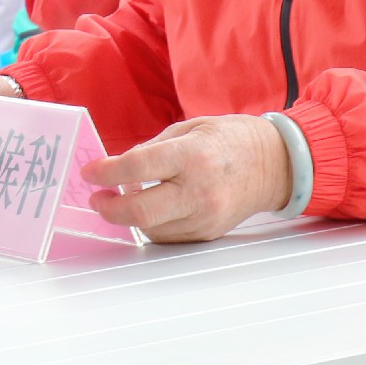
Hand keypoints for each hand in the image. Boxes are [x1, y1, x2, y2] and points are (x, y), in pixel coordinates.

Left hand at [82, 116, 292, 243]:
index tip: (89, 172)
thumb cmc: (232, 140)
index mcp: (192, 156)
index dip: (106, 171)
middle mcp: (198, 190)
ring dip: (129, 217)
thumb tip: (121, 167)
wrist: (276, 165)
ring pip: (150, 228)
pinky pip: (168, 236)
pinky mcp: (208, 233)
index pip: (137, 167)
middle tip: (97, 198)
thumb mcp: (190, 128)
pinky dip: (152, 224)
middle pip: (140, 212)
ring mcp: (205, 216)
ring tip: (125, 199)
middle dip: (108, 209)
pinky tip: (151, 208)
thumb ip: (153, 148)